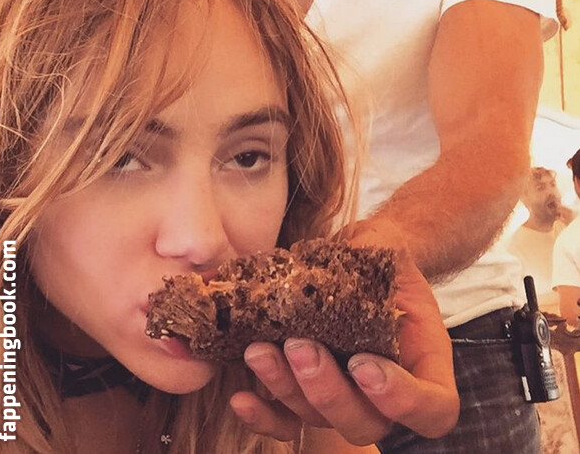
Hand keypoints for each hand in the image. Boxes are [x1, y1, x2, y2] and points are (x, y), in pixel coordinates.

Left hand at [229, 234, 458, 445]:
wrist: (359, 260)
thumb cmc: (380, 259)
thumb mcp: (389, 252)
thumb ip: (380, 258)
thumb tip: (353, 253)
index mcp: (423, 363)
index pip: (434, 409)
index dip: (403, 400)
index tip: (363, 363)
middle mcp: (386, 393)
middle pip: (366, 424)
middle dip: (328, 391)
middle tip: (300, 348)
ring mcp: (345, 397)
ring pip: (320, 420)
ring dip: (287, 391)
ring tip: (260, 352)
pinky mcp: (307, 393)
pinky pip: (288, 421)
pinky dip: (265, 416)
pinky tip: (241, 398)